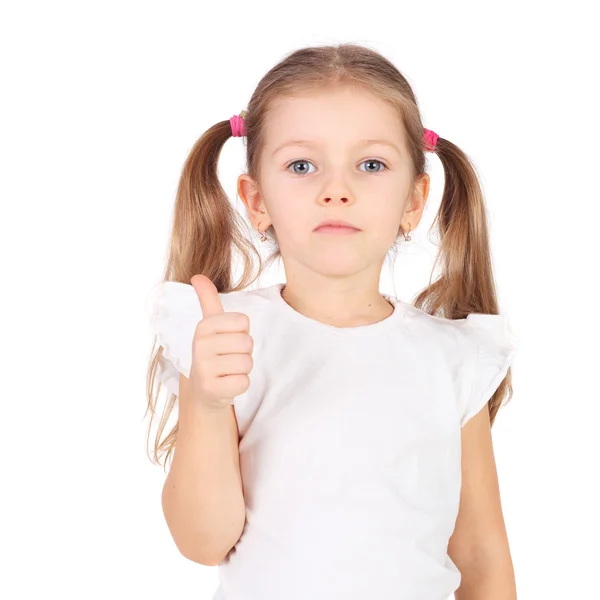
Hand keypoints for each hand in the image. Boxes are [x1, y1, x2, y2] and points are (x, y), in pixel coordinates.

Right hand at [188, 274, 253, 411]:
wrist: (203, 390)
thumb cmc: (214, 353)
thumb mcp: (210, 325)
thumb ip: (208, 300)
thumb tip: (197, 275)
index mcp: (203, 327)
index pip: (243, 321)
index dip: (242, 332)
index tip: (228, 339)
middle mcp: (199, 346)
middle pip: (247, 342)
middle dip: (244, 352)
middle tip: (229, 358)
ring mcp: (203, 369)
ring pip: (247, 362)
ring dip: (243, 369)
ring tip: (228, 371)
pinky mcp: (211, 390)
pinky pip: (244, 382)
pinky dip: (240, 384)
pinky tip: (226, 384)